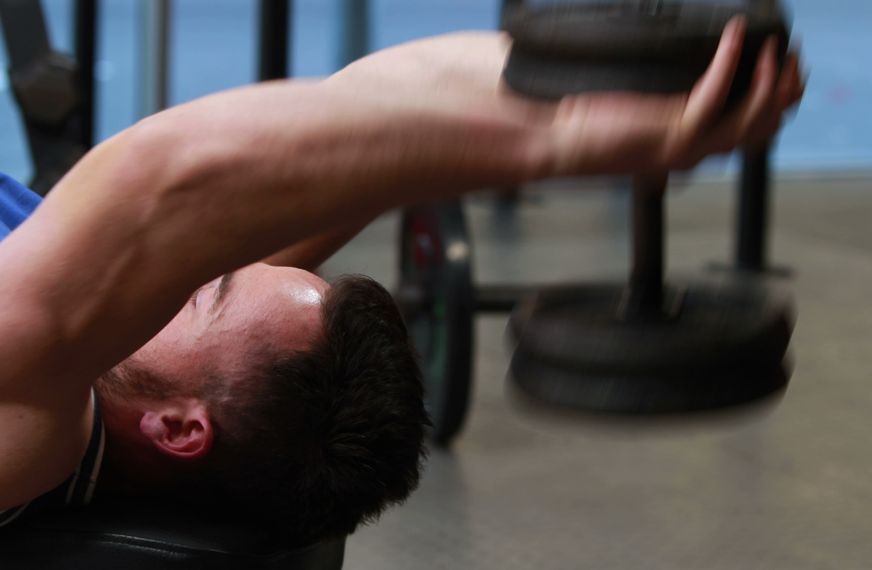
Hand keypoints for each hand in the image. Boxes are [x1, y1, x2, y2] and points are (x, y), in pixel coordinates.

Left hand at [325, 19, 804, 181]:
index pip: (658, 136)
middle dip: (752, 112)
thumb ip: (513, 70)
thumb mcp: (481, 73)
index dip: (708, 112)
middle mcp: (589, 153)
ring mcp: (589, 151)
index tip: (738, 74)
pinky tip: (738, 42)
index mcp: (570, 139)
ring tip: (777, 57)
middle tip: (783, 72)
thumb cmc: (407, 109)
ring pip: (707, 142)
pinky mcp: (582, 140)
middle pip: (700, 147)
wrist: (373, 135)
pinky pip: (680, 122)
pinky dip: (723, 83)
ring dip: (755, 100)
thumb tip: (503, 57)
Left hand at [543, 17, 805, 175]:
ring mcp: (687, 145)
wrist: (558, 143)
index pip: (752, 133)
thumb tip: (681, 73)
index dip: (777, 103)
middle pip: (764, 127)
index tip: (785, 70)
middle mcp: (695, 152)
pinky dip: (730, 58)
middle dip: (785, 91)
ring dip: (770, 78)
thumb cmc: (587, 126)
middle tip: (792, 57)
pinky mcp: (673, 130)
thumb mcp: (638, 112)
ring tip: (773, 46)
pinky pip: (716, 90)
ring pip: (753, 116)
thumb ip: (667, 103)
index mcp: (690, 149)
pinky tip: (734, 34)